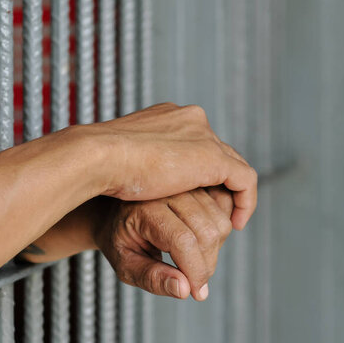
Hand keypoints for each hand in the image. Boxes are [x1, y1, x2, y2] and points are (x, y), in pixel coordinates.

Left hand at [95, 187, 234, 300]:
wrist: (115, 210)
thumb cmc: (118, 238)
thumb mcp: (124, 265)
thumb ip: (151, 278)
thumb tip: (184, 290)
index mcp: (145, 210)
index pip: (183, 241)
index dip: (195, 271)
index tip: (196, 293)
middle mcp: (169, 192)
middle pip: (207, 233)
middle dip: (206, 266)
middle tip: (193, 281)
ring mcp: (187, 187)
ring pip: (220, 224)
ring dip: (215, 251)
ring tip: (192, 260)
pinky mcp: (200, 187)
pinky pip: (224, 212)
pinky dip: (220, 232)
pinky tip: (201, 242)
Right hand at [97, 103, 256, 229]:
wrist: (97, 157)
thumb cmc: (100, 164)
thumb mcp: (126, 162)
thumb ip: (142, 163)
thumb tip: (145, 176)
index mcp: (169, 117)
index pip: (199, 144)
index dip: (203, 174)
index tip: (199, 201)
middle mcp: (190, 120)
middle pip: (219, 154)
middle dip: (221, 186)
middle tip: (217, 217)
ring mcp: (203, 135)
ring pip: (233, 167)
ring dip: (233, 197)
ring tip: (226, 225)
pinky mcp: (212, 156)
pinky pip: (244, 180)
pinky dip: (245, 202)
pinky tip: (234, 225)